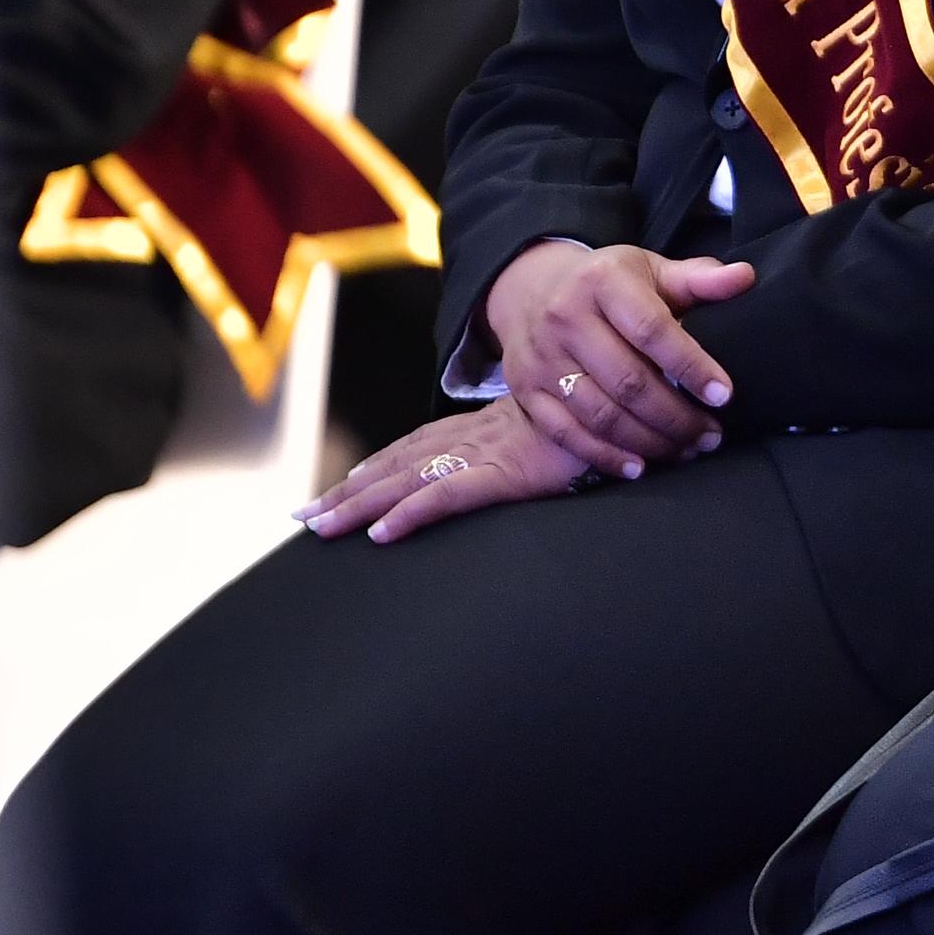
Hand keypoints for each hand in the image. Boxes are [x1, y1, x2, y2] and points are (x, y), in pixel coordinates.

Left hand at [298, 401, 588, 544]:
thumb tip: (525, 456)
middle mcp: (472, 438)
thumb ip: (534, 441)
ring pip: (406, 480)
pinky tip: (381, 535)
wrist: (630, 399)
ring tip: (318, 527)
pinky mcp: (505, 475)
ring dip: (358, 504)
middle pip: (396, 466)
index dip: (376, 467)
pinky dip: (411, 513)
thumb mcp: (555, 429)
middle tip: (303, 518)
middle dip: (347, 493)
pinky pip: (448, 496)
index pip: (415, 447)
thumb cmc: (597, 419)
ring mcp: (485, 454)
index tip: (341, 488)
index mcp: (482, 429)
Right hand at [482, 241, 750, 475]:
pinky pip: (566, 433)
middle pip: (628, 381)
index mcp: (603, 282)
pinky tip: (639, 467)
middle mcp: (566, 319)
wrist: (532, 289)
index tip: (724, 395)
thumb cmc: (609, 283)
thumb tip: (745, 278)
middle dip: (676, 416)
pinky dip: (605, 455)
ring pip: (600, 413)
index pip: (653, 330)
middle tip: (711, 436)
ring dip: (648, 441)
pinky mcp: (526, 390)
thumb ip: (699, 278)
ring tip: (686, 451)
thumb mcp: (651, 269)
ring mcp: (542, 358)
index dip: (691, 366)